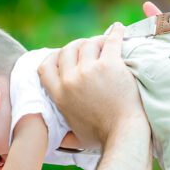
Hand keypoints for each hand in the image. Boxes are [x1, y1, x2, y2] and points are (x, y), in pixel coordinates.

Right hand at [38, 0, 160, 148]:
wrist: (124, 134)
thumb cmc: (103, 138)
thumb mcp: (76, 138)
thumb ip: (64, 135)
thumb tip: (57, 140)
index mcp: (60, 96)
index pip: (46, 67)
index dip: (54, 57)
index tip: (63, 55)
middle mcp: (70, 81)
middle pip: (68, 49)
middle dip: (78, 45)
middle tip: (90, 47)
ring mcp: (89, 71)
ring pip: (88, 43)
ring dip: (97, 41)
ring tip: (106, 43)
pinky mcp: (109, 65)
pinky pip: (111, 40)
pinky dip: (116, 32)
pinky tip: (119, 29)